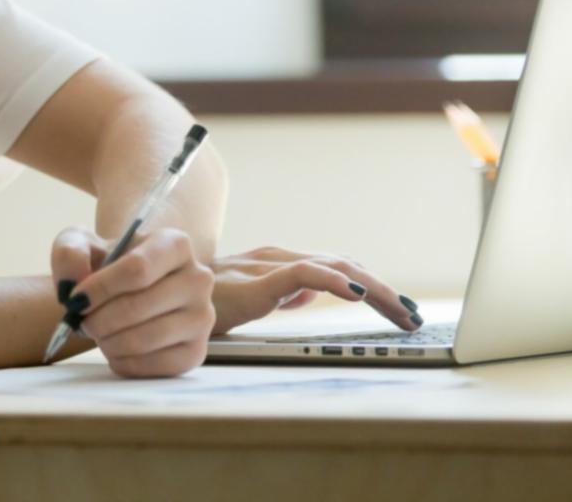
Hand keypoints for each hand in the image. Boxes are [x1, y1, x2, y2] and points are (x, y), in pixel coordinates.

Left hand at [49, 225, 214, 377]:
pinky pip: (155, 366)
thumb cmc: (107, 265)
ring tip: (98, 333)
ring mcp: (202, 317)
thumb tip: (73, 283)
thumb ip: (69, 253)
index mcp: (175, 244)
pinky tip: (114, 349)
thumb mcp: (82, 245)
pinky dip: (125, 363)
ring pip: (146, 339)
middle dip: (99, 319)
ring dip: (108, 341)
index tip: (77, 299)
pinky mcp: (197, 352)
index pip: (137, 269)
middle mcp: (198, 278)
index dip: (100, 288)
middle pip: (139, 306)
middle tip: (82, 322)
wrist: (131, 290)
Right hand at [206, 246, 421, 334]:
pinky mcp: (257, 281)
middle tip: (414, 314)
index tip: (400, 307)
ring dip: (373, 288)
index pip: (337, 267)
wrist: (157, 297)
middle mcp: (277, 258)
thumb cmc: (198, 301)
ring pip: (334, 267)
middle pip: (344, 265)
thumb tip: (308, 294)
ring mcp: (267, 266)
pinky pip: (304, 274)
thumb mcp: (248, 299)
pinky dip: (335, 280)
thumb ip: (279, 293)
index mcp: (278, 264)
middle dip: (383, 289)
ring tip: (401, 310)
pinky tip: (358, 292)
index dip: (371, 284)